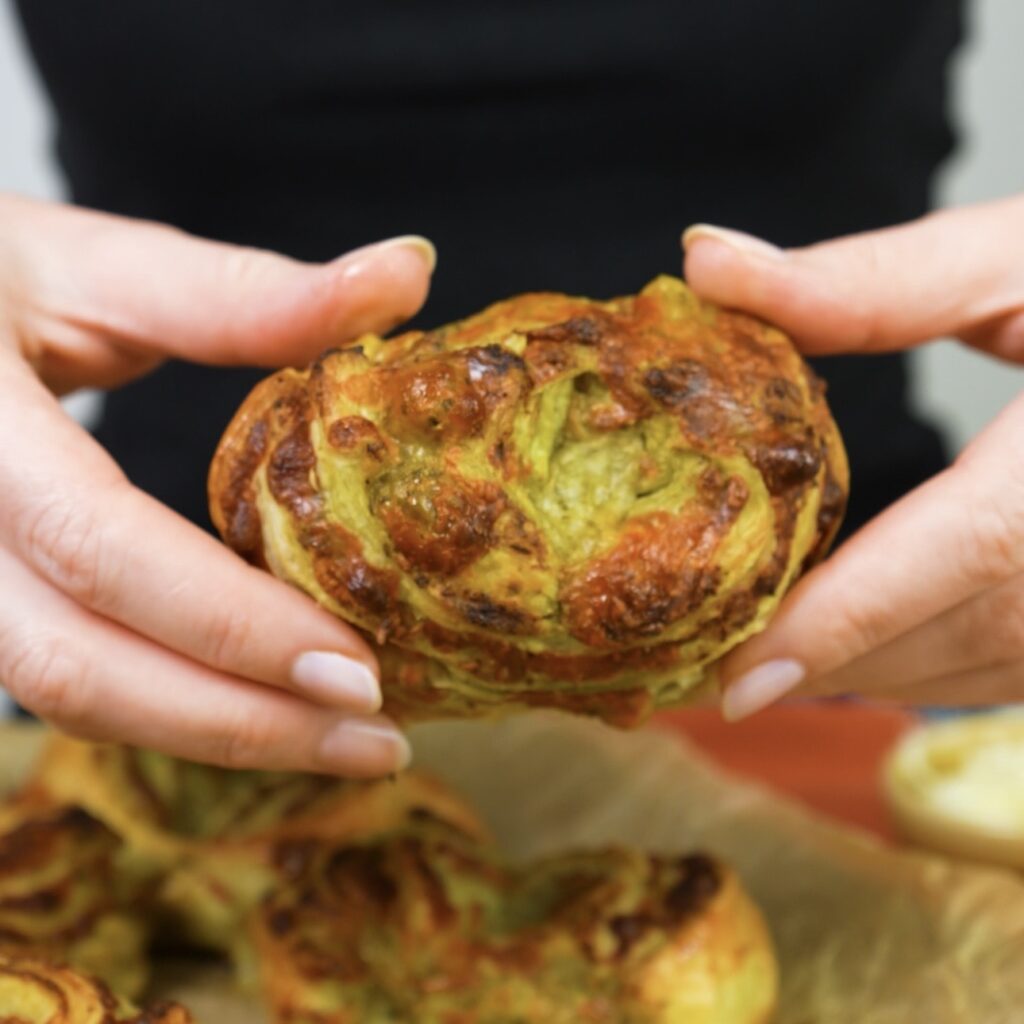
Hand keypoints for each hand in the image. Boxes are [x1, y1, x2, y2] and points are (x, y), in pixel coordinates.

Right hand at [0, 194, 434, 774]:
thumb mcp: (94, 263)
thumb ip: (243, 290)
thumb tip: (410, 268)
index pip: (101, 548)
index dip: (232, 623)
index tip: (359, 670)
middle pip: (74, 669)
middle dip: (237, 721)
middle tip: (376, 742)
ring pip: (64, 696)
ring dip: (211, 733)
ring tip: (340, 741)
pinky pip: (66, 682)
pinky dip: (173, 707)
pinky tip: (263, 706)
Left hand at [682, 194, 1023, 716]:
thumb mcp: (1017, 255)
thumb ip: (867, 280)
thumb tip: (707, 262)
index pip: (969, 548)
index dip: (851, 619)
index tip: (741, 677)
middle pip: (962, 631)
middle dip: (829, 660)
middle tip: (704, 672)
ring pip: (986, 670)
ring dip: (866, 673)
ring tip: (758, 663)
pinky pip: (1010, 671)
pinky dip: (921, 667)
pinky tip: (852, 651)